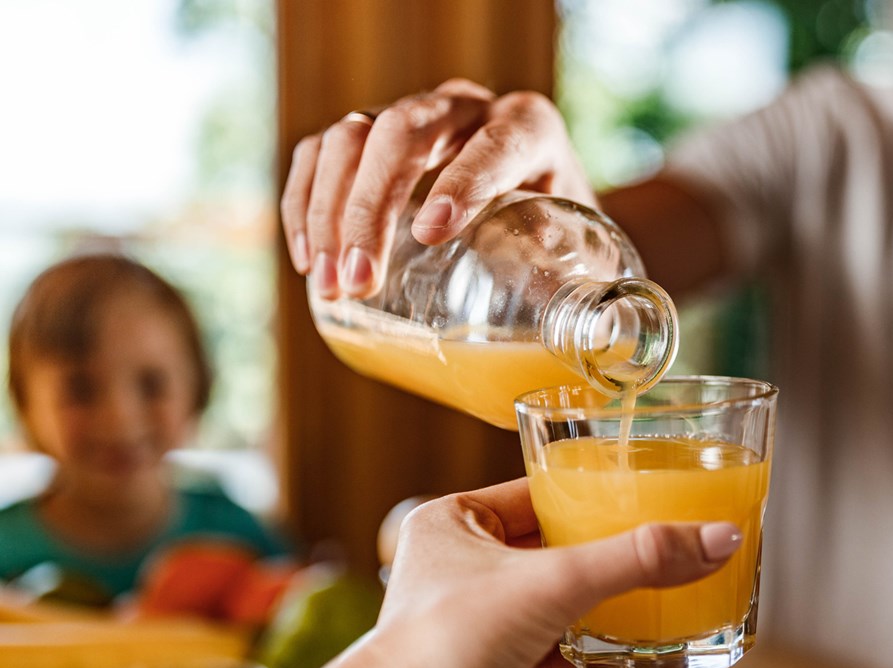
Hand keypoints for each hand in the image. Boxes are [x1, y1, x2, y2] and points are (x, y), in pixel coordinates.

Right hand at [280, 78, 596, 299]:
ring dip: (329, 212)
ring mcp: (413, 120)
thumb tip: (566, 323)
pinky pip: (320, 153)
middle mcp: (468, 110)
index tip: (431, 235)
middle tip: (360, 282)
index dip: (463, 181)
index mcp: (530, 129)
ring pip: (351, 136)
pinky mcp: (370, 139)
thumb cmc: (561, 242)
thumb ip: (575, 279)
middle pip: (405, 130)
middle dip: (372, 208)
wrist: (539, 215)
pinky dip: (305, 203)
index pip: (497, 141)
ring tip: (331, 286)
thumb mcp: (579, 254)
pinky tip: (309, 260)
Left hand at [310, 478, 743, 667]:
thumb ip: (635, 559)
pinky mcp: (486, 666)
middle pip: (550, 545)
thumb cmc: (443, 644)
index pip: (534, 492)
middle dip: (600, 550)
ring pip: (551, 597)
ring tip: (648, 590)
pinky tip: (620, 646)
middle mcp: (457, 565)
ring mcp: (471, 618)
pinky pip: (547, 642)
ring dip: (597, 600)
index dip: (586, 492)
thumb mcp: (554, 583)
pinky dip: (584, 643)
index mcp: (452, 521)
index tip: (636, 492)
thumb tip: (711, 540)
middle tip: (653, 541)